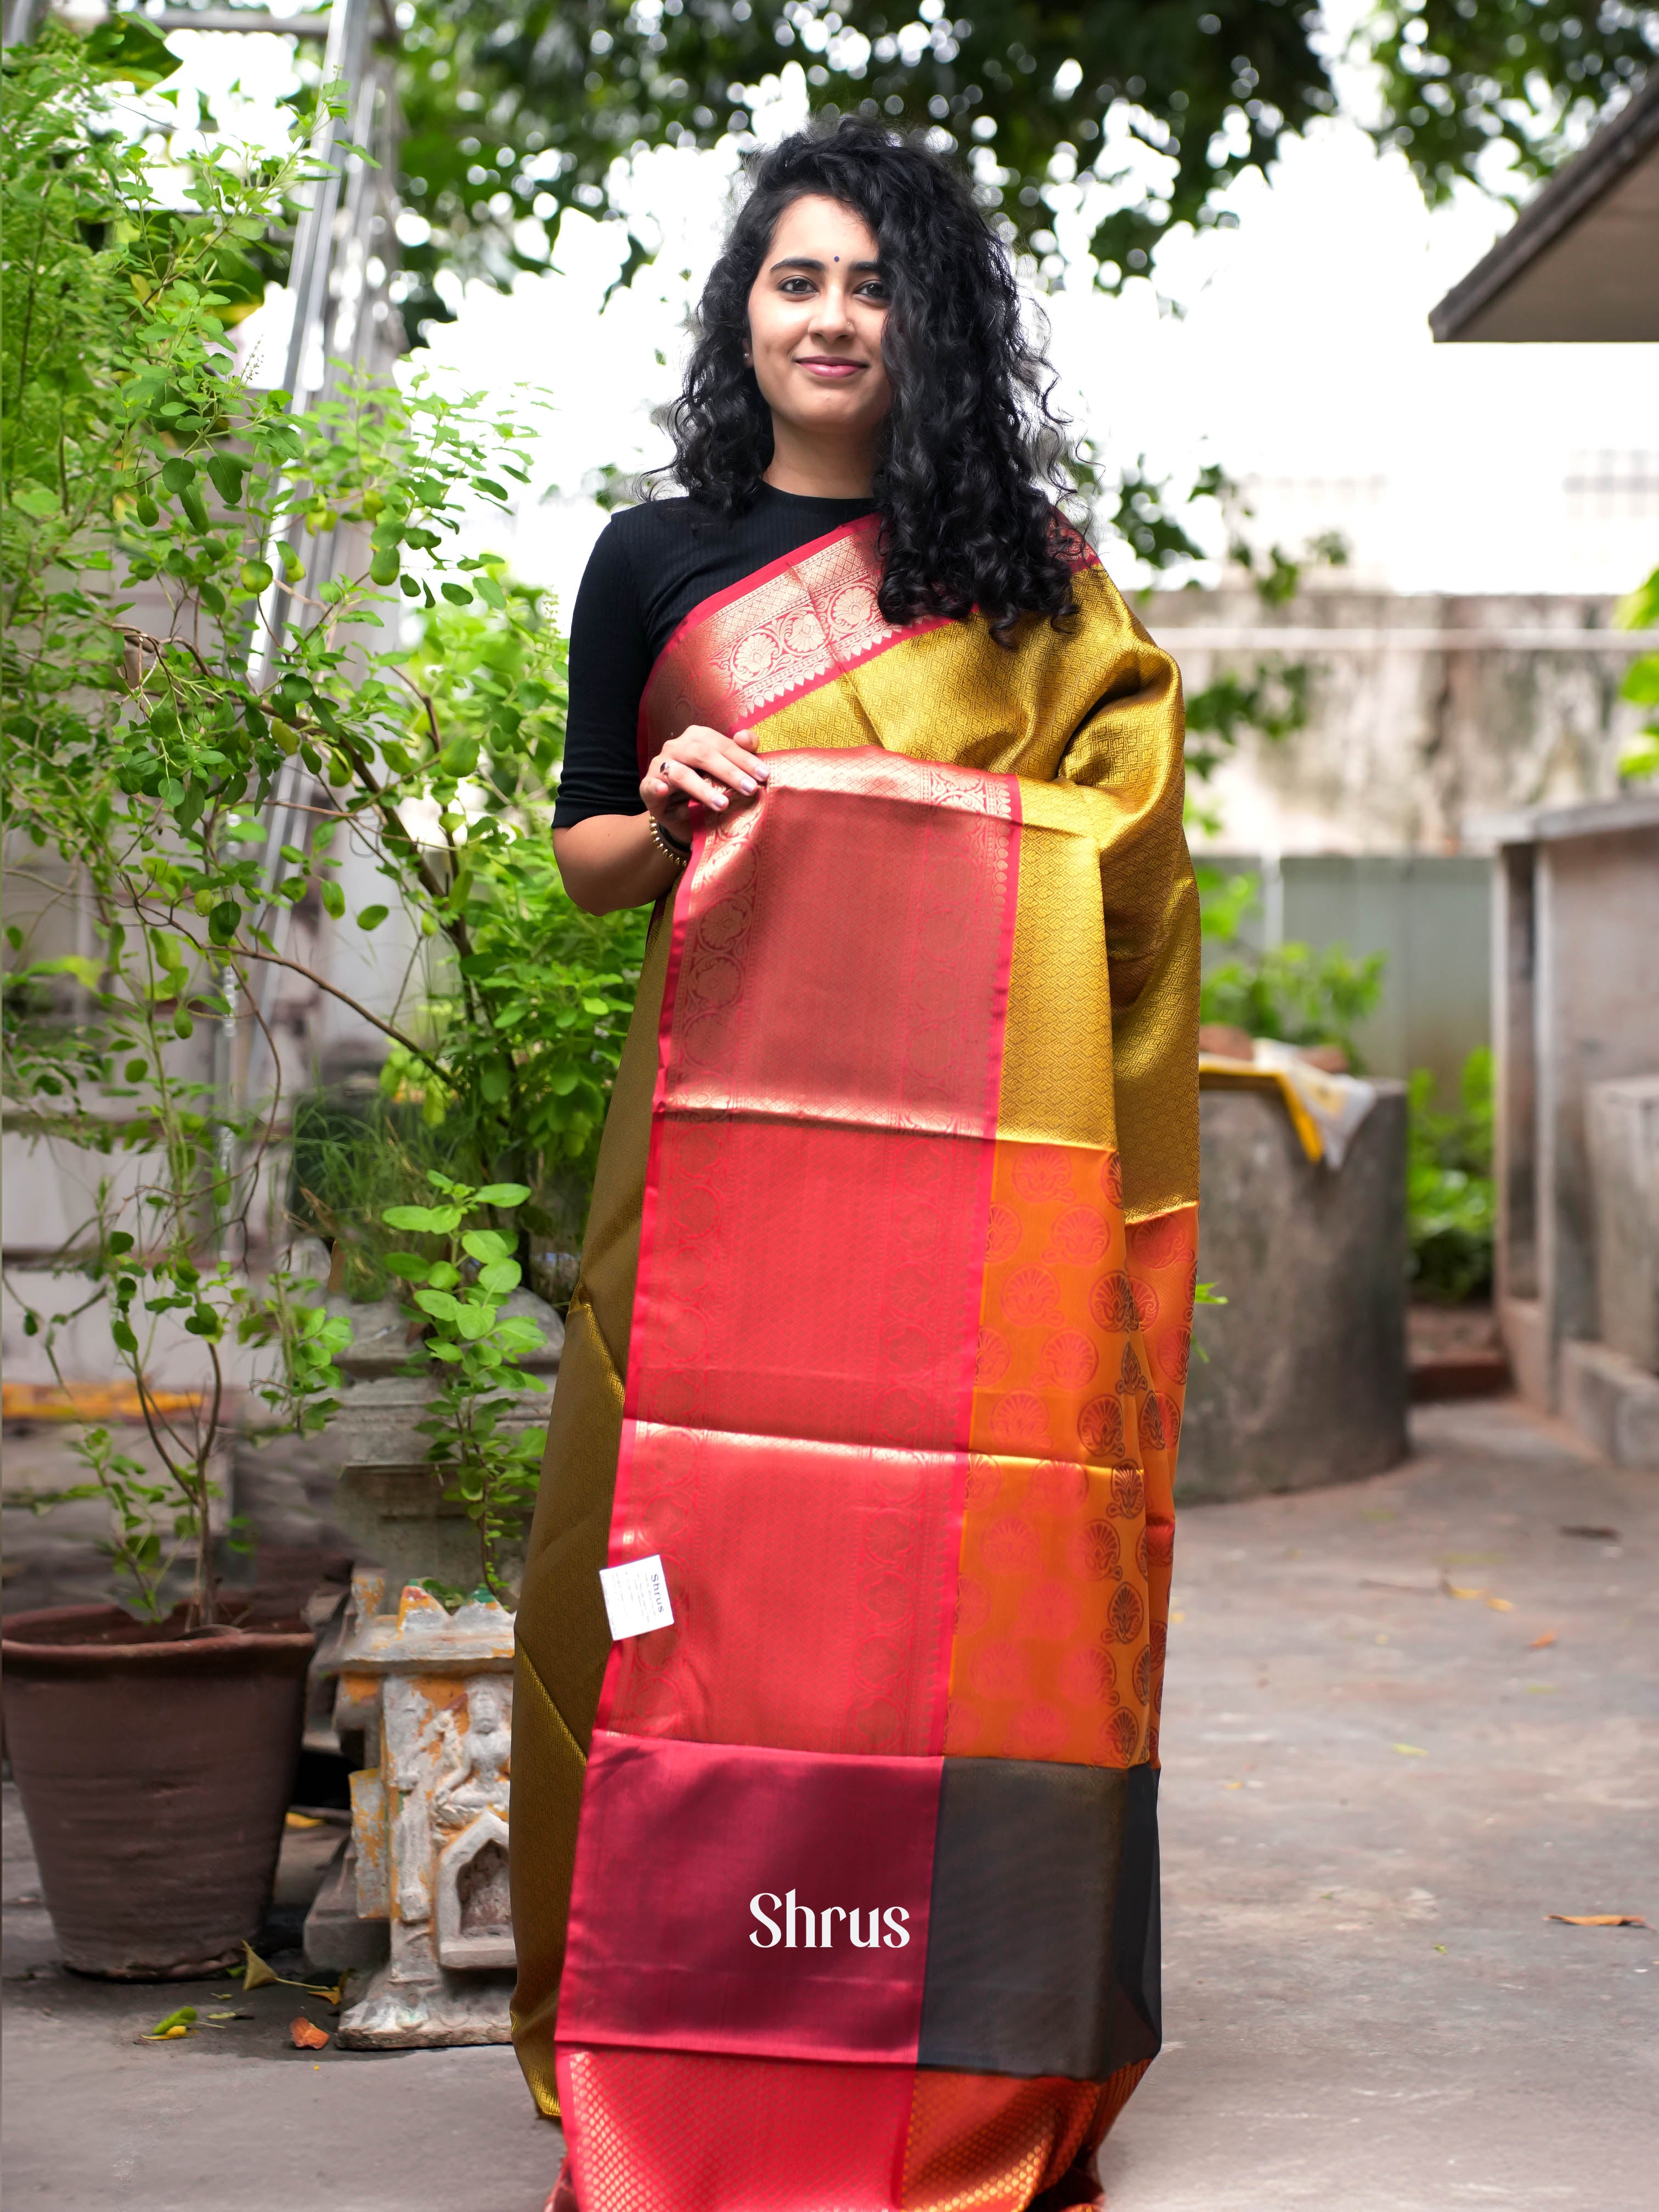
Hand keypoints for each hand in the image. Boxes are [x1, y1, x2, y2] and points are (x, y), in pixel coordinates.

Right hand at [640, 725, 767, 841]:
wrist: (679, 814)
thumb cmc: (707, 787)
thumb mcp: (725, 772)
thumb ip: (739, 754)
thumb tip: (749, 739)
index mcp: (698, 738)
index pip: (723, 744)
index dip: (744, 759)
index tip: (764, 775)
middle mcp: (677, 747)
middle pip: (703, 755)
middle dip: (729, 772)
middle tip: (750, 789)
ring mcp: (660, 765)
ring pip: (681, 773)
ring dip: (703, 789)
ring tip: (723, 804)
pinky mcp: (647, 787)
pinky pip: (651, 786)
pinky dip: (656, 787)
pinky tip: (663, 790)